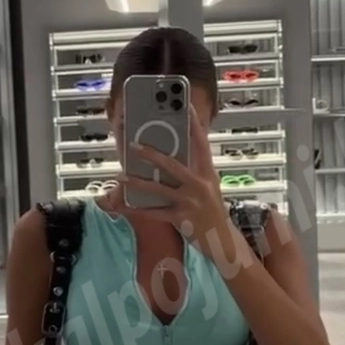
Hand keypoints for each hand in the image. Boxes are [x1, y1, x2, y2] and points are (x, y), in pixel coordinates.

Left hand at [119, 105, 233, 256]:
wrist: (223, 240)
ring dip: (138, 182)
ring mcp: (192, 202)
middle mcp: (200, 184)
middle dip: (151, 153)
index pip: (201, 142)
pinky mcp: (183, 219)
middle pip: (173, 164)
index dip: (193, 122)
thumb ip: (192, 171)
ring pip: (160, 188)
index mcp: (207, 172)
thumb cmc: (211, 211)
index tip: (185, 104)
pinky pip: (156, 212)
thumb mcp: (207, 186)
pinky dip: (140, 209)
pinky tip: (127, 204)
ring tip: (122, 176)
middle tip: (133, 144)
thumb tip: (168, 156)